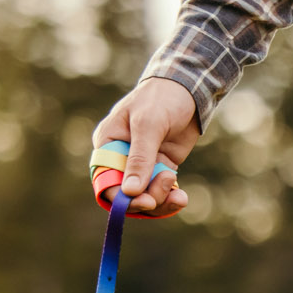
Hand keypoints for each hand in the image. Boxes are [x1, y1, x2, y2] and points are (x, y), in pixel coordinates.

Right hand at [89, 77, 199, 216]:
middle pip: (126, 193)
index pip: (105, 180)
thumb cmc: (160, 100)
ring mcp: (143, 164)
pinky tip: (182, 197)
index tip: (145, 201)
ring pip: (146, 195)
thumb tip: (131, 191)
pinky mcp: (161, 166)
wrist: (187, 91)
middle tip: (167, 193)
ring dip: (161, 199)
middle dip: (146, 200)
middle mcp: (122, 157)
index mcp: (108, 144)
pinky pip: (162, 190)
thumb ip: (139, 158)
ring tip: (178, 193)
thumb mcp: (148, 125)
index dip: (121, 197)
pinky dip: (171, 197)